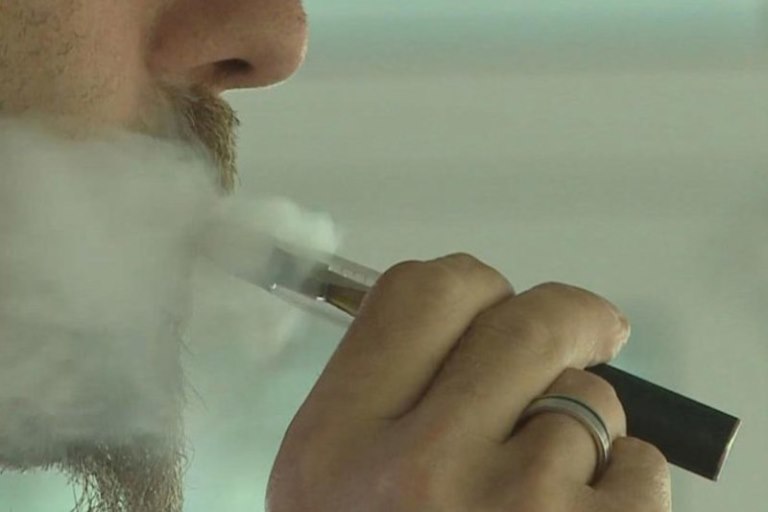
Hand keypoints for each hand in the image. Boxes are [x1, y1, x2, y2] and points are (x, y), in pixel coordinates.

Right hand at [266, 254, 670, 511]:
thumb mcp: (334, 491)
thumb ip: (382, 401)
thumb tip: (470, 323)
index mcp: (334, 446)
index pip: (419, 294)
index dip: (469, 285)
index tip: (494, 304)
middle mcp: (418, 471)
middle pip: (525, 321)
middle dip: (567, 318)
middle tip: (588, 332)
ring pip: (590, 401)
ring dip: (586, 428)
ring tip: (551, 485)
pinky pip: (640, 467)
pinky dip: (624, 486)